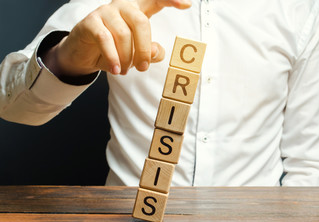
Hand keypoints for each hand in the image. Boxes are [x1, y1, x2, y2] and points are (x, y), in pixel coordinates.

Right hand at [43, 0, 191, 76]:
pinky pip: (105, 39)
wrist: (83, 54)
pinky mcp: (90, 22)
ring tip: (125, 70)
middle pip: (141, 22)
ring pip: (123, 34)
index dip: (171, 0)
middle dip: (144, 49)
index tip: (187, 4)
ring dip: (127, 57)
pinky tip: (116, 70)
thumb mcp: (135, 53)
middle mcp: (122, 6)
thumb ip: (150, 52)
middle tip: (143, 67)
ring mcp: (105, 12)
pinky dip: (113, 57)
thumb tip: (157, 52)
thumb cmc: (114, 50)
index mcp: (137, 9)